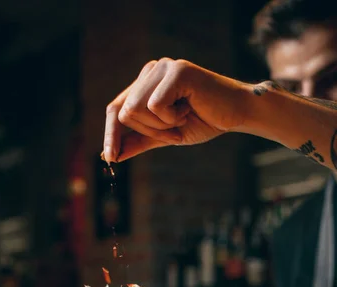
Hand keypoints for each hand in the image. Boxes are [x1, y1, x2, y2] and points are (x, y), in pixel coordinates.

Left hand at [103, 58, 246, 162]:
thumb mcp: (165, 135)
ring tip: (182, 118)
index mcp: (145, 83)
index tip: (110, 159)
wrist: (236, 113)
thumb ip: (140, 141)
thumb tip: (112, 155)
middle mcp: (150, 71)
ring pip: (135, 109)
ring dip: (160, 126)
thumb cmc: (204, 121)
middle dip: (149, 132)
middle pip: (123, 113)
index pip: (115, 109)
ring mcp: (162, 68)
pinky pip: (154, 106)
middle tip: (175, 129)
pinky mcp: (175, 70)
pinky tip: (188, 109)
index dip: (110, 135)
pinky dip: (170, 118)